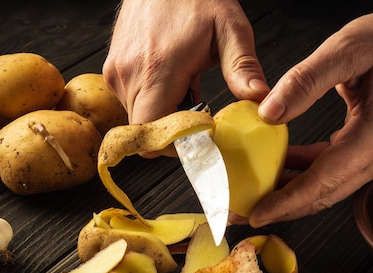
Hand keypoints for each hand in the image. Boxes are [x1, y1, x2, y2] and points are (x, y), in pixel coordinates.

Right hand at [103, 0, 269, 125]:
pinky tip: (173, 82)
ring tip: (187, 89)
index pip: (153, 134)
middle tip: (201, 115)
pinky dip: (153, 102)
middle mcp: (129, 75)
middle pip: (146, 132)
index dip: (176, 144)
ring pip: (138, 119)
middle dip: (174, 132)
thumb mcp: (230, 28)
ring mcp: (117, 72)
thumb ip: (242, 67)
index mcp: (158, 70)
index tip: (200, 137)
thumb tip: (258, 99)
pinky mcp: (113, 69)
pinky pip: (131, 102)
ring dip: (164, 116)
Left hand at [245, 0, 372, 226]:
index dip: (287, 201)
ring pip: (330, 186)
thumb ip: (304, 81)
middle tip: (247, 214)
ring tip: (257, 194)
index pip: (325, 180)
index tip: (257, 214)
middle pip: (327, 194)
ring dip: (293, 192)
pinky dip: (307, 172)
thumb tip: (268, 114)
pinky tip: (282, 165)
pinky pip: (335, 169)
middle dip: (285, 207)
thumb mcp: (345, 50)